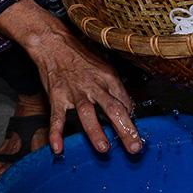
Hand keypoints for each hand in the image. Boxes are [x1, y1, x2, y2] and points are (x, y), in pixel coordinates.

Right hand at [0, 0, 142, 156]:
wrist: (54, 43)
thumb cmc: (81, 56)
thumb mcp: (104, 68)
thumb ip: (115, 89)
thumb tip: (128, 108)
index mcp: (108, 78)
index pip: (125, 102)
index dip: (132, 120)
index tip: (137, 136)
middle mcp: (94, 86)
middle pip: (113, 109)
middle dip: (125, 130)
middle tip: (134, 148)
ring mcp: (75, 92)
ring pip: (87, 113)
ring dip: (96, 132)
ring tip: (104, 149)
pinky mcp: (56, 96)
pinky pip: (57, 117)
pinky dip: (55, 133)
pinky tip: (58, 148)